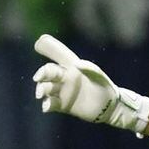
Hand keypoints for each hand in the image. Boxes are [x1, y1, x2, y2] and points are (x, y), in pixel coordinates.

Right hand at [33, 34, 148, 132]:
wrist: (109, 106)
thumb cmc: (104, 86)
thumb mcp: (97, 75)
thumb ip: (88, 68)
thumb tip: (76, 65)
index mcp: (71, 66)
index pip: (58, 55)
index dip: (48, 48)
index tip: (38, 43)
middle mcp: (64, 77)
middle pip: (48, 72)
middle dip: (41, 73)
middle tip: (38, 77)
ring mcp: (61, 91)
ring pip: (46, 87)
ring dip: (42, 89)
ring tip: (42, 93)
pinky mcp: (62, 105)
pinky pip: (49, 103)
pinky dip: (46, 104)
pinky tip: (47, 105)